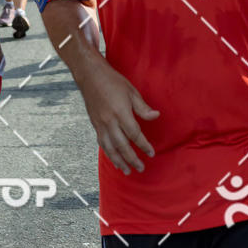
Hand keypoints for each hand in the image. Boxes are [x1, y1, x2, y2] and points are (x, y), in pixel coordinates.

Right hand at [78, 58, 159, 174]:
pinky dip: (109, 153)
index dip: (144, 145)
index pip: (135, 134)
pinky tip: (114, 159)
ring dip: (119, 161)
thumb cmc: (113, 81)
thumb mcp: (131, 91)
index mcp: (121, 112)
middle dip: (132, 159)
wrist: (90, 75)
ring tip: (127, 171)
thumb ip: (142, 108)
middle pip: (122, 146)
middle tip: (141, 168)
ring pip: (110, 148)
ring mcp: (100, 124)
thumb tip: (156, 116)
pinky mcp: (95, 124)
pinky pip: (102, 143)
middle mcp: (109, 121)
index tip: (151, 153)